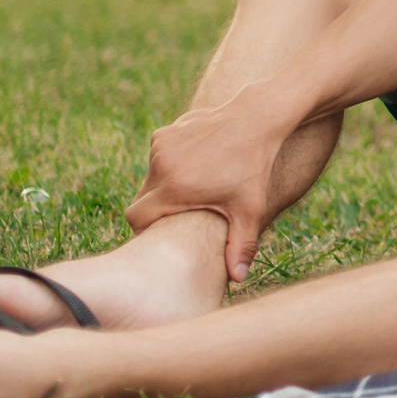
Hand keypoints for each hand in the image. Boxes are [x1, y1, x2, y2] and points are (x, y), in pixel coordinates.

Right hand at [125, 93, 293, 280]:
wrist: (259, 117)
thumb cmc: (256, 166)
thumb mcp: (250, 209)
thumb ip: (240, 246)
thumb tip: (238, 279)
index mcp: (174, 187)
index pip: (137, 219)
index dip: (147, 230)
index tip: (164, 233)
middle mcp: (161, 165)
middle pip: (141, 199)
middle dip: (156, 210)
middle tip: (180, 215)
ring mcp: (161, 145)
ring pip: (150, 177)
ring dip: (164, 186)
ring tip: (194, 188)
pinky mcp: (165, 132)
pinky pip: (158, 156)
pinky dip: (169, 165)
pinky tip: (196, 165)